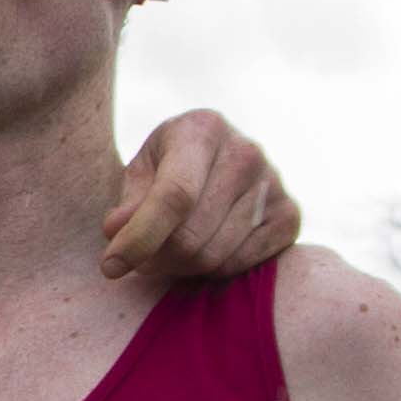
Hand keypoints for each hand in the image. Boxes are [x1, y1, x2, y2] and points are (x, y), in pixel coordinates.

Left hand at [104, 108, 300, 280]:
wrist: (221, 160)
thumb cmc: (169, 166)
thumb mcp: (141, 171)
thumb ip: (128, 202)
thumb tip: (116, 230)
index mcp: (203, 129)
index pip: (174, 196)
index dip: (140, 237)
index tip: (110, 266)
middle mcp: (246, 153)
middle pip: (191, 237)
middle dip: (155, 259)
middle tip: (139, 260)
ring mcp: (274, 184)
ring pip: (213, 258)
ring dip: (179, 268)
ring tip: (167, 252)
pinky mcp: (290, 216)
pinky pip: (239, 265)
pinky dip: (210, 271)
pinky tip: (200, 249)